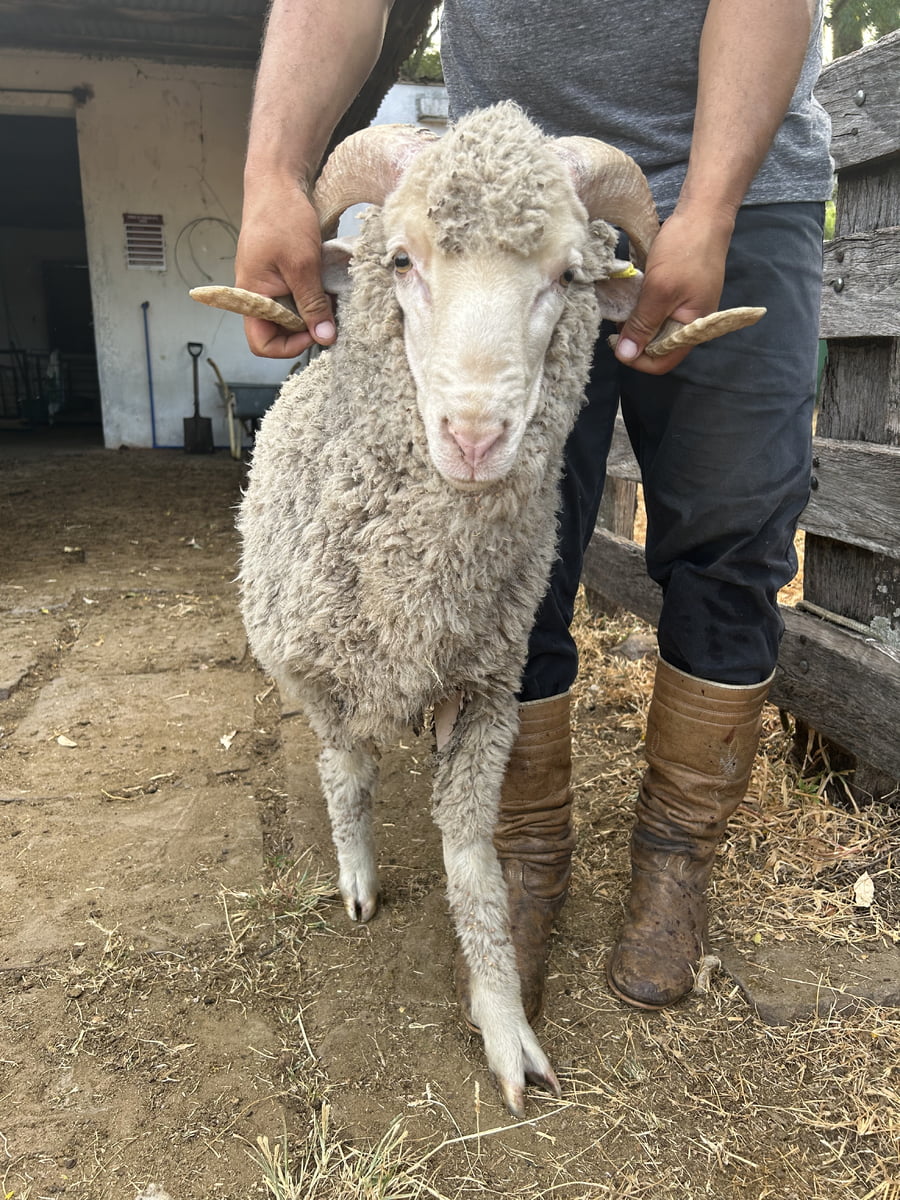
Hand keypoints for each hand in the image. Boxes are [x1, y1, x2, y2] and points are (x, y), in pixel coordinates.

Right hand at [235, 174, 336, 357]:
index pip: (262, 343)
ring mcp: (271, 284)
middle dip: (308, 327)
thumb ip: (312, 304)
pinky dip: (317, 294)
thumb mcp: (302, 265)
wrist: (277, 181)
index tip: (314, 333)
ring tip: (335, 296)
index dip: (289, 347)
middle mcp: (258, 295)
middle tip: (332, 314)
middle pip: (281, 331)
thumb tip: (325, 338)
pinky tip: (332, 283)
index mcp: (251, 297)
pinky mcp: (284, 273)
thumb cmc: (281, 218)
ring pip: (294, 314)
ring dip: (316, 310)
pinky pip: (300, 295)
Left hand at [614, 204, 734, 374]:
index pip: (663, 362)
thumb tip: (626, 355)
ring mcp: (684, 307)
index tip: (617, 343)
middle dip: (634, 338)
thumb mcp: (659, 290)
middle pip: (657, 347)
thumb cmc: (685, 250)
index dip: (638, 359)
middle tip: (615, 320)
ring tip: (620, 306)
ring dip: (635, 321)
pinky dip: (640, 306)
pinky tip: (629, 294)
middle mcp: (690, 323)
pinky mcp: (676, 293)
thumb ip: (643, 324)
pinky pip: (655, 310)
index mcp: (693, 328)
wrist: (703, 213)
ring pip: (654, 328)